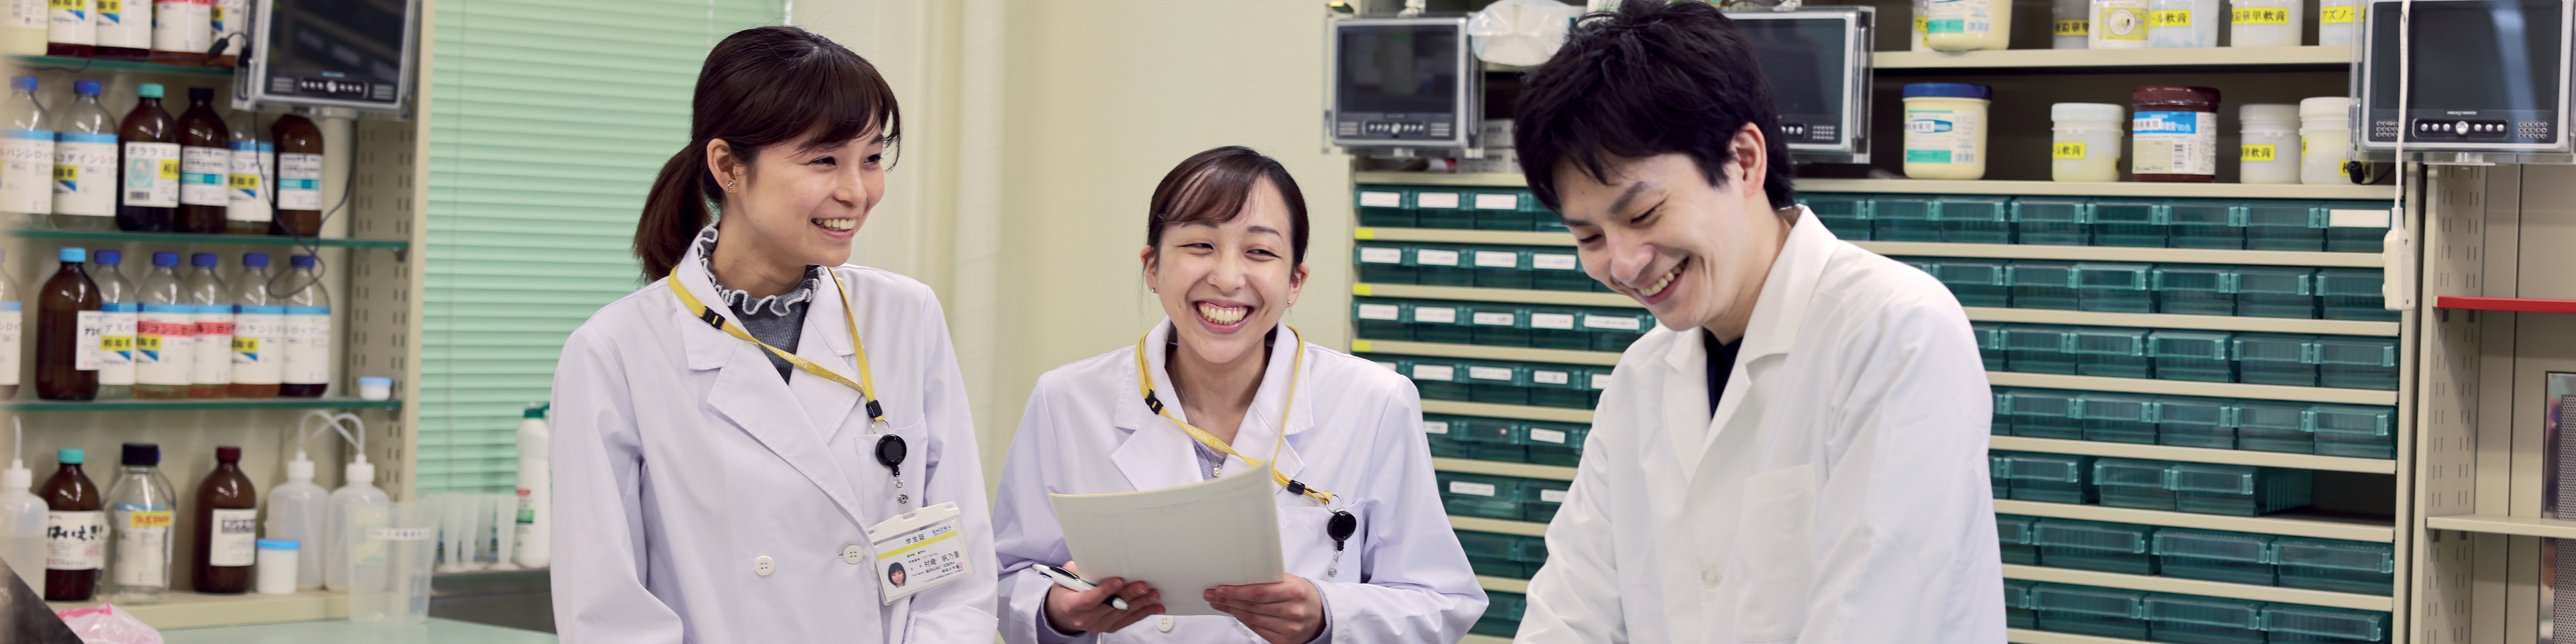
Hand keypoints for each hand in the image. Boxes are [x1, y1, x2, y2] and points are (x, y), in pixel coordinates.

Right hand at [1043, 562, 1162, 634]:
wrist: (1063, 612)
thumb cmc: (1067, 590)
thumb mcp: (1066, 576)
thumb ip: (1079, 569)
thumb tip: (1096, 560)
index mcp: (1071, 606)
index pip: (1089, 600)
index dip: (1104, 591)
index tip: (1119, 580)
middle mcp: (1084, 619)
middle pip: (1110, 607)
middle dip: (1128, 596)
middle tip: (1143, 586)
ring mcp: (1098, 626)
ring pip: (1122, 615)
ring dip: (1140, 604)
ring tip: (1153, 594)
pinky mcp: (1109, 628)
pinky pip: (1128, 621)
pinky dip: (1143, 613)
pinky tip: (1155, 607)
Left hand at [1208, 575, 1324, 643]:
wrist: (1321, 615)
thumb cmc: (1302, 595)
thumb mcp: (1291, 581)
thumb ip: (1269, 579)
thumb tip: (1239, 577)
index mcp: (1295, 591)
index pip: (1259, 592)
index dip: (1237, 591)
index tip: (1220, 588)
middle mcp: (1293, 611)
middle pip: (1252, 606)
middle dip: (1228, 600)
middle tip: (1213, 595)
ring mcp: (1289, 628)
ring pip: (1252, 619)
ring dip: (1232, 611)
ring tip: (1219, 603)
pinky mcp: (1284, 641)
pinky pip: (1257, 630)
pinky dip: (1244, 621)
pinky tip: (1235, 613)